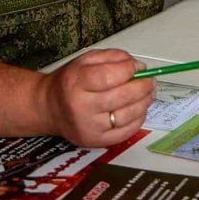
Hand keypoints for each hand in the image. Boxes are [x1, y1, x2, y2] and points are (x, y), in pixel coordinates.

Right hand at [38, 49, 153, 146]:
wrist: (48, 108)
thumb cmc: (70, 83)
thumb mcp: (86, 60)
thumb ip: (113, 58)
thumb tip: (138, 66)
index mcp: (75, 83)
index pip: (108, 77)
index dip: (128, 70)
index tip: (137, 67)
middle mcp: (81, 107)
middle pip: (122, 96)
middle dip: (143, 86)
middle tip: (149, 80)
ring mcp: (89, 127)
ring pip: (128, 115)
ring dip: (144, 102)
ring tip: (148, 93)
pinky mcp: (97, 141)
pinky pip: (127, 131)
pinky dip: (139, 118)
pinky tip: (139, 108)